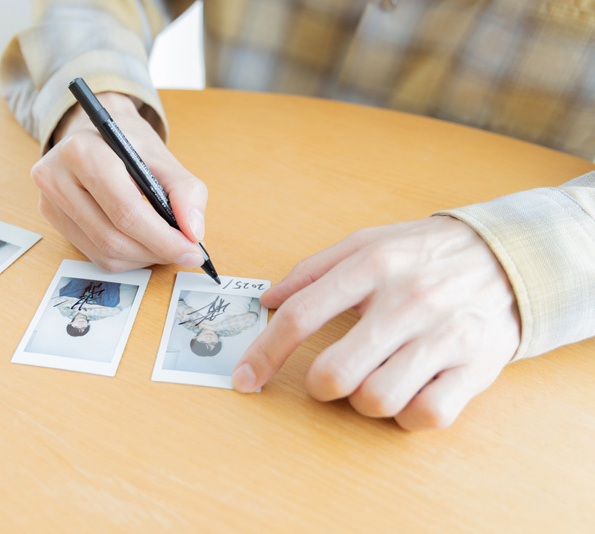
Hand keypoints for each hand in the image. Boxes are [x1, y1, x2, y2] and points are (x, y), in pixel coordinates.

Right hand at [31, 92, 207, 271]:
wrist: (98, 133)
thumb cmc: (129, 144)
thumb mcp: (164, 157)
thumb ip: (186, 191)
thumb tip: (193, 233)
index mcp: (83, 151)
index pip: (125, 210)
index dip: (162, 238)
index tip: (192, 250)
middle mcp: (56, 175)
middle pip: (112, 236)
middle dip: (156, 251)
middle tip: (185, 253)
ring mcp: (49, 199)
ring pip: (104, 251)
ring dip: (143, 258)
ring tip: (166, 247)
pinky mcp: (52, 217)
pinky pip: (94, 254)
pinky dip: (126, 258)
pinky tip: (142, 245)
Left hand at [232, 216, 519, 430]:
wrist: (511, 255)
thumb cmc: (425, 253)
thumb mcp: (368, 242)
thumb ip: (313, 269)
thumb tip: (266, 298)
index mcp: (372, 265)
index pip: (301, 315)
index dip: (265, 353)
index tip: (245, 378)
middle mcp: (407, 301)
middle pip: (335, 373)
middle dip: (320, 385)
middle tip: (330, 375)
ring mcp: (444, 336)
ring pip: (376, 400)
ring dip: (364, 399)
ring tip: (376, 376)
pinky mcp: (476, 368)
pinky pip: (425, 416)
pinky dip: (407, 414)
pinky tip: (410, 390)